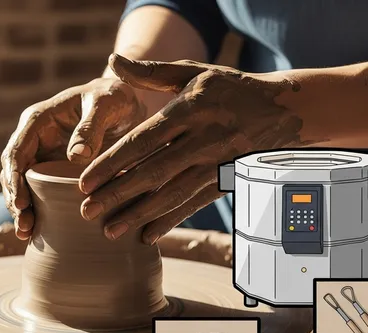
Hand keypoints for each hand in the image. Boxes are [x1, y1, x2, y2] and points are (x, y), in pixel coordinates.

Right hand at [0, 78, 147, 238]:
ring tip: (27, 234)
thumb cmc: (114, 97)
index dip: (13, 179)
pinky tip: (40, 232)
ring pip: (23, 187)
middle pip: (13, 175)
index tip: (21, 203)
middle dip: (15, 201)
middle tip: (24, 227)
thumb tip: (75, 157)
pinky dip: (39, 212)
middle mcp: (34, 141)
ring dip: (23, 211)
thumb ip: (91, 127)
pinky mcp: (55, 172)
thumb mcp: (106, 104)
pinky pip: (41, 193)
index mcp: (37, 121)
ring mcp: (43, 158)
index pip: (15, 153)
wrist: (125, 103)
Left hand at [79, 54, 308, 244]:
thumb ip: (151, 73)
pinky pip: (193, 205)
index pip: (142, 141)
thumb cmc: (228, 89)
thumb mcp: (192, 74)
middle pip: (151, 172)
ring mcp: (214, 164)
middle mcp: (201, 140)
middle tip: (86, 211)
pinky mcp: (225, 181)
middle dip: (116, 194)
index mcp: (188, 111)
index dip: (111, 163)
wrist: (282, 111)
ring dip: (138, 214)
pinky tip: (146, 235)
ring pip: (170, 194)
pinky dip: (170, 221)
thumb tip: (112, 62)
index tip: (84, 181)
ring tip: (109, 230)